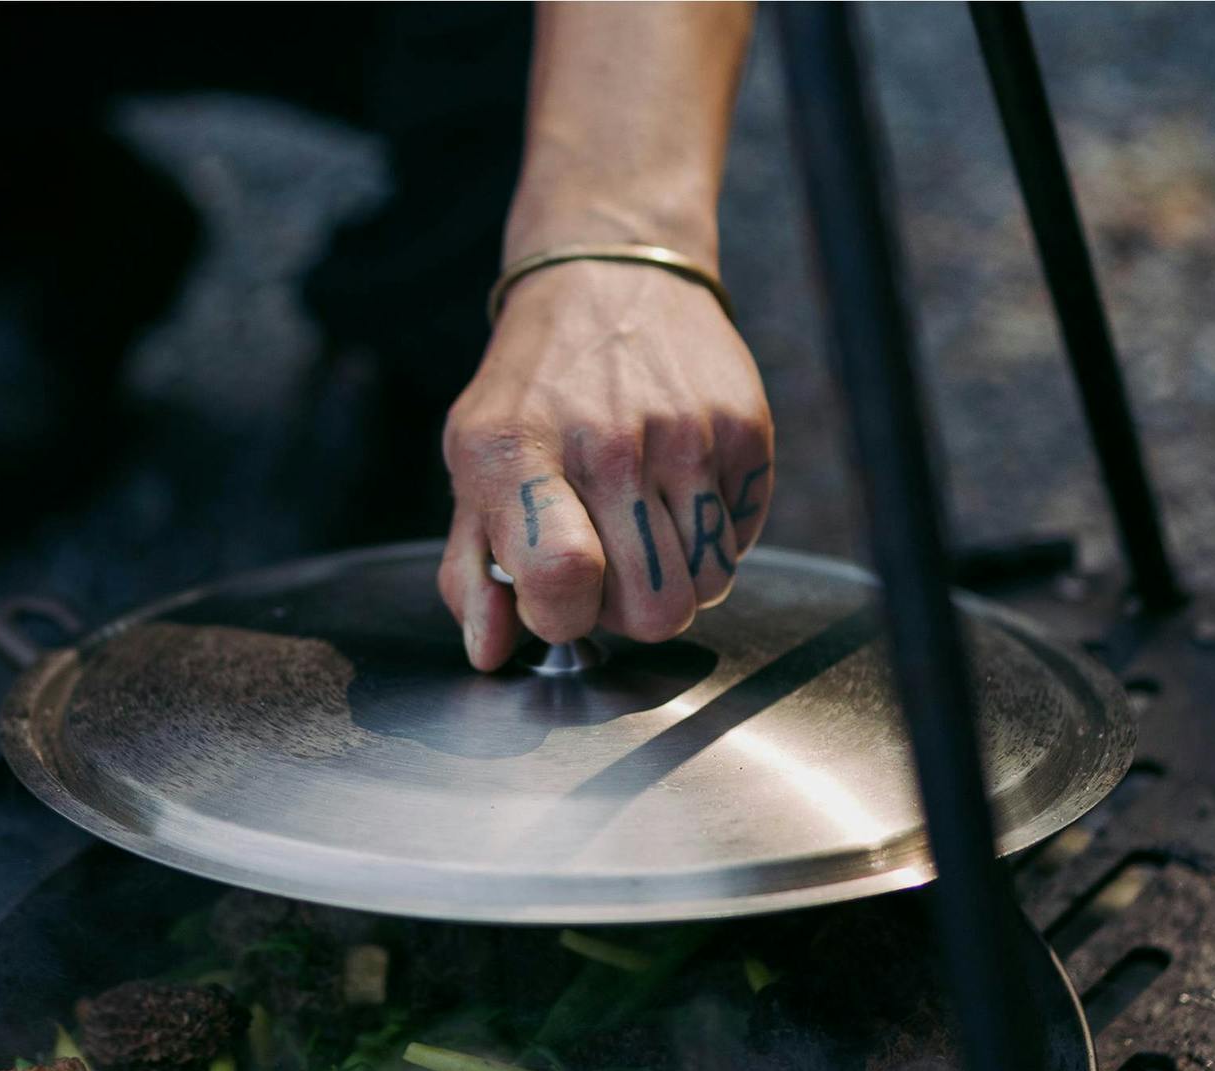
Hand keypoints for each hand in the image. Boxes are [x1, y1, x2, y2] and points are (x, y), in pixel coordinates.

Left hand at [438, 260, 773, 670]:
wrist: (611, 276)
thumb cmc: (534, 392)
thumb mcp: (474, 465)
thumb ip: (470, 572)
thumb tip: (491, 651)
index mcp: (518, 451)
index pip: (563, 579)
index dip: (564, 618)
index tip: (558, 597)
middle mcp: (606, 439)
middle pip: (654, 611)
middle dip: (629, 612)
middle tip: (607, 564)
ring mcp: (685, 432)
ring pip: (707, 588)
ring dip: (676, 579)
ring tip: (643, 529)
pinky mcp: (744, 427)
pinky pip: (742, 543)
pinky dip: (713, 539)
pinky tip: (680, 495)